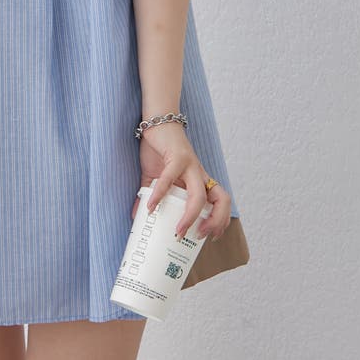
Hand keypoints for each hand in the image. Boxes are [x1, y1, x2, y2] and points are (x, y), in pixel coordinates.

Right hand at [130, 122, 231, 241]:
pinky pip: (170, 179)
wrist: (158, 121)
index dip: (221, 220)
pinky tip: (150, 207)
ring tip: (178, 230)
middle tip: (199, 236)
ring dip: (191, 216)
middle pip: (221, 199)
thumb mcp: (155, 177)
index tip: (211, 237)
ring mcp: (190, 166)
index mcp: (199, 180)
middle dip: (215, 221)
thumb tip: (138, 216)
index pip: (220, 202)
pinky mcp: (177, 157)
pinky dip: (160, 195)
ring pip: (201, 195)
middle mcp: (199, 174)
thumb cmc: (160, 150)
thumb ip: (150, 195)